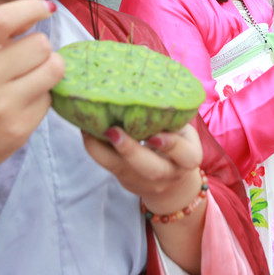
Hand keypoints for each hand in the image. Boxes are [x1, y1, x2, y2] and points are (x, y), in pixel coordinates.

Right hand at [0, 0, 62, 188]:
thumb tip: (36, 12)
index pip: (1, 20)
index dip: (30, 8)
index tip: (46, 9)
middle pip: (40, 44)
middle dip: (41, 49)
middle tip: (28, 61)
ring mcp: (1, 105)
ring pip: (54, 68)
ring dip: (49, 69)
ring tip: (32, 78)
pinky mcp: (19, 127)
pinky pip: (51, 98)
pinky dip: (43, 97)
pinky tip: (24, 103)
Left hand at [84, 124, 202, 214]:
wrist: (172, 186)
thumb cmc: (178, 146)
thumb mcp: (184, 133)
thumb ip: (171, 118)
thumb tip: (148, 88)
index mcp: (188, 159)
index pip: (184, 155)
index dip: (170, 145)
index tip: (155, 136)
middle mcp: (167, 174)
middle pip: (151, 170)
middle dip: (130, 151)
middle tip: (112, 131)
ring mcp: (143, 180)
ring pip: (122, 169)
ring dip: (102, 149)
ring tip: (89, 127)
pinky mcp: (124, 179)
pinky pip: (107, 165)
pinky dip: (94, 147)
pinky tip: (85, 129)